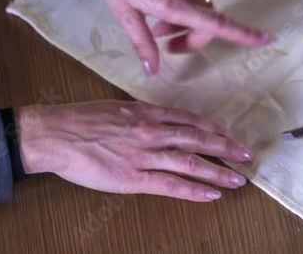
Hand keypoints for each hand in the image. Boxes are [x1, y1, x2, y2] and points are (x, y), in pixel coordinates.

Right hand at [17, 100, 252, 200]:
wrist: (55, 134)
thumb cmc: (81, 120)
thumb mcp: (117, 108)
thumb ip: (141, 115)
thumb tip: (158, 119)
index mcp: (148, 113)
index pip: (190, 121)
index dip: (213, 129)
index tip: (229, 135)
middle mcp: (152, 132)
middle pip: (198, 140)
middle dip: (226, 148)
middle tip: (246, 155)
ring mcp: (145, 155)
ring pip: (191, 163)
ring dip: (218, 171)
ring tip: (238, 178)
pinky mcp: (133, 178)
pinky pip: (171, 185)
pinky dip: (194, 190)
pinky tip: (212, 194)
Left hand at [47, 0, 267, 73]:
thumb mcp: (123, 13)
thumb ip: (142, 43)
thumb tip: (153, 70)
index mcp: (171, 1)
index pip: (215, 23)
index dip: (242, 33)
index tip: (264, 39)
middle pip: (208, 20)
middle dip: (192, 35)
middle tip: (164, 40)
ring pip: (204, 2)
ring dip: (189, 15)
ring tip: (160, 15)